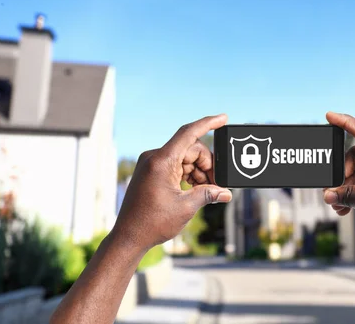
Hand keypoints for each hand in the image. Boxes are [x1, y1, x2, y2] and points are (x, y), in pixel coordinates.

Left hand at [113, 114, 231, 250]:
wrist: (128, 237)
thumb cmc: (152, 223)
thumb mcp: (186, 207)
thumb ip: (208, 194)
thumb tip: (226, 193)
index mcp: (161, 161)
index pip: (188, 133)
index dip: (208, 124)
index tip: (224, 118)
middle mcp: (154, 158)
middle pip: (191, 149)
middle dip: (207, 164)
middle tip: (216, 185)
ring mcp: (151, 164)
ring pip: (185, 158)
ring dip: (199, 171)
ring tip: (206, 190)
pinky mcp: (151, 172)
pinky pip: (176, 165)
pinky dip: (189, 174)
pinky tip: (195, 188)